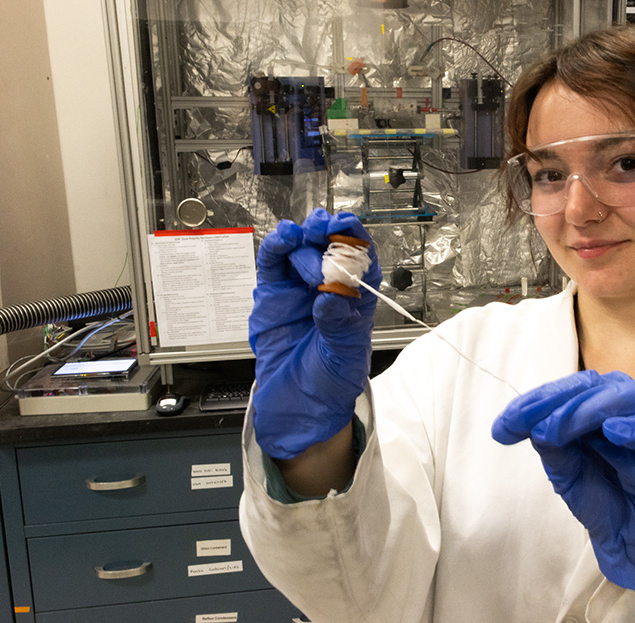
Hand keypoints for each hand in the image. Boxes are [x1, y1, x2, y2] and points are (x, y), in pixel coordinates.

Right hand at [249, 208, 381, 458]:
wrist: (298, 407)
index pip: (361, 259)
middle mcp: (329, 287)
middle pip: (329, 247)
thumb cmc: (331, 381)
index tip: (346, 227)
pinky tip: (282, 238)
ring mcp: (299, 289)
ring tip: (300, 238)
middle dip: (327, 232)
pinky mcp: (273, 295)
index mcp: (356, 298)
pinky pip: (273, 264)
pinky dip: (276, 247)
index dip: (355, 238)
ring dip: (302, 236)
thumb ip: (338, 327)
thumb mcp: (344, 356)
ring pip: (301, 249)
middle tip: (323, 231)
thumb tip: (331, 297)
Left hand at [491, 370, 634, 596]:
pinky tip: (615, 431)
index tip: (505, 423)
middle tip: (527, 422)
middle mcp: (629, 412)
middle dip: (557, 402)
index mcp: (602, 411)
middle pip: (597, 387)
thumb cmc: (608, 503)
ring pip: (629, 399)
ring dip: (590, 409)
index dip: (536, 401)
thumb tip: (529, 423)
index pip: (571, 391)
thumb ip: (553, 447)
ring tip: (559, 427)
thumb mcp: (568, 475)